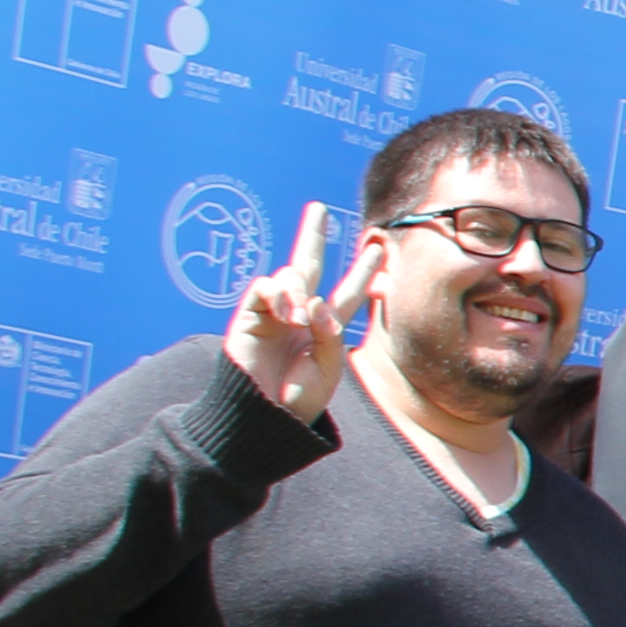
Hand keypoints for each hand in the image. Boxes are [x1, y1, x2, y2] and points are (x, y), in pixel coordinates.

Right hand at [221, 203, 382, 422]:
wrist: (265, 418)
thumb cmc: (299, 400)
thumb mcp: (328, 369)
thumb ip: (329, 333)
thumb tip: (314, 302)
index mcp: (324, 329)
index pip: (346, 293)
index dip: (362, 272)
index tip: (377, 249)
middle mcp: (298, 315)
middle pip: (308, 266)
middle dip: (311, 236)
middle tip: (318, 208)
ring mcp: (272, 314)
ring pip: (288, 276)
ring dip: (298, 288)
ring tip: (299, 317)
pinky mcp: (248, 317)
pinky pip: (263, 288)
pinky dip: (278, 293)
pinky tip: (286, 313)